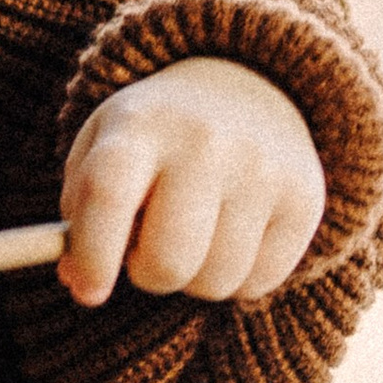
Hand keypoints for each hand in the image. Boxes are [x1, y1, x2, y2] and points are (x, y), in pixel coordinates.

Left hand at [59, 55, 324, 305]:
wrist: (244, 89)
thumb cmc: (153, 140)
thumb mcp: (101, 153)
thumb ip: (79, 218)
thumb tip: (80, 283)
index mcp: (138, 125)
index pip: (107, 196)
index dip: (93, 257)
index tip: (88, 292)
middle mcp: (204, 142)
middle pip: (167, 258)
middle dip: (147, 275)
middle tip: (145, 253)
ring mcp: (261, 169)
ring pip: (214, 281)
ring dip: (193, 279)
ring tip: (191, 236)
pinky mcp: (304, 199)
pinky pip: (258, 284)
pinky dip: (236, 279)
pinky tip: (229, 237)